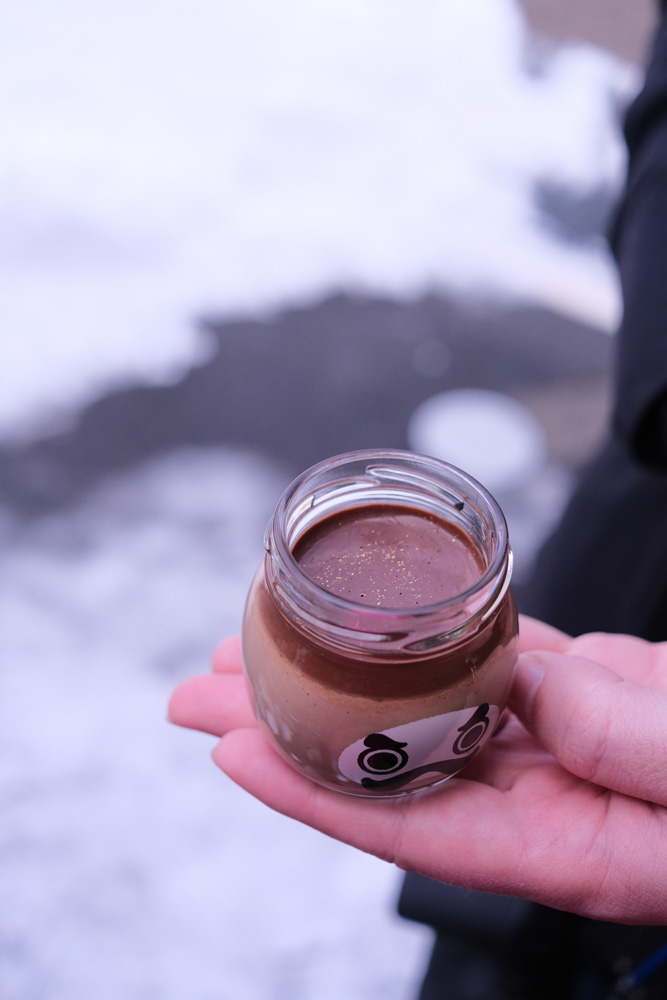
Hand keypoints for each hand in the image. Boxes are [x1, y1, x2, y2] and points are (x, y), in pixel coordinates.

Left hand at [168, 617, 666, 923]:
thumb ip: (629, 740)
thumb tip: (532, 679)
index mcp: (562, 840)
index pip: (407, 822)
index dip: (310, 790)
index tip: (229, 747)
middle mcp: (539, 791)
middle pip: (389, 762)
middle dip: (292, 724)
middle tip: (202, 686)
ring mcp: (553, 737)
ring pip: (424, 705)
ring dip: (342, 674)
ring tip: (258, 643)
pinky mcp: (577, 690)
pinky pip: (486, 663)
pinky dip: (429, 639)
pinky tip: (381, 622)